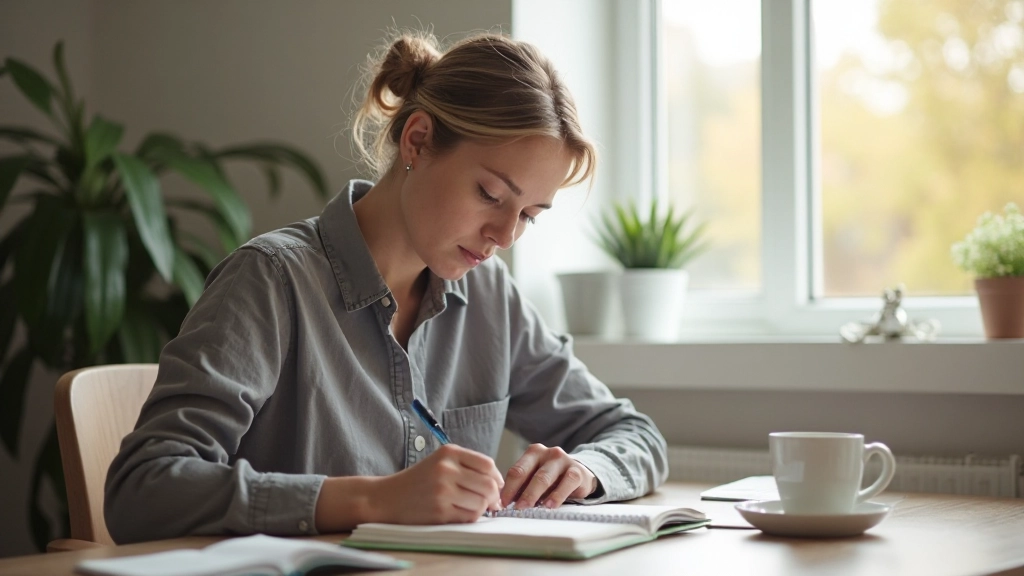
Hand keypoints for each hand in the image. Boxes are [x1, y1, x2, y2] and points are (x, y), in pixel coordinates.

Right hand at [375, 444, 503, 523]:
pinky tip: (459, 514)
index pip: (487, 464)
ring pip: (481, 502)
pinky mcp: (440, 511)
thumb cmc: (418, 481)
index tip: (496, 487)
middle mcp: (446, 469)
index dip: (497, 478)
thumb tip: (498, 485)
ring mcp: (443, 490)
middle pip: (488, 484)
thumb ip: (467, 467)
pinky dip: (469, 518)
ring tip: (470, 507)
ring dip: (481, 509)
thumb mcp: (440, 462)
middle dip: (493, 497)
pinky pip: (469, 516)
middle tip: (490, 503)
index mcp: (448, 453)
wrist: (387, 498)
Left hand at [500, 443, 596, 509]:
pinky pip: (566, 482)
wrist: (580, 474)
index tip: (502, 503)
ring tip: (528, 508)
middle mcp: (547, 453)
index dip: (508, 488)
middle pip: (528, 472)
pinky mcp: (577, 471)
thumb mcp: (536, 478)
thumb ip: (522, 486)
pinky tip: (550, 505)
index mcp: (533, 453)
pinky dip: (557, 496)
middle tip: (514, 507)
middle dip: (519, 492)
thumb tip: (503, 502)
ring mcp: (563, 460)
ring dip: (534, 494)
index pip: (516, 470)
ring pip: (544, 477)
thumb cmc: (553, 478)